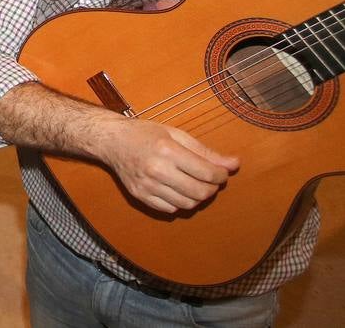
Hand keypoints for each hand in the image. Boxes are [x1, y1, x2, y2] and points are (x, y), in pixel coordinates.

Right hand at [95, 118, 237, 212]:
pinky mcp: (140, 195)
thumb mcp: (176, 134)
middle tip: (210, 180)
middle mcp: (157, 169)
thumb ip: (205, 151)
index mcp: (167, 150)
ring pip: (187, 204)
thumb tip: (234, 164)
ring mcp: (147, 185)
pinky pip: (170, 209)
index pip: (207, 172)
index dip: (221, 175)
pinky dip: (179, 203)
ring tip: (194, 184)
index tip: (222, 172)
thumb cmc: (144, 133)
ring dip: (197, 197)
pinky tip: (176, 189)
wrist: (111, 140)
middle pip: (200, 192)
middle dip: (212, 188)